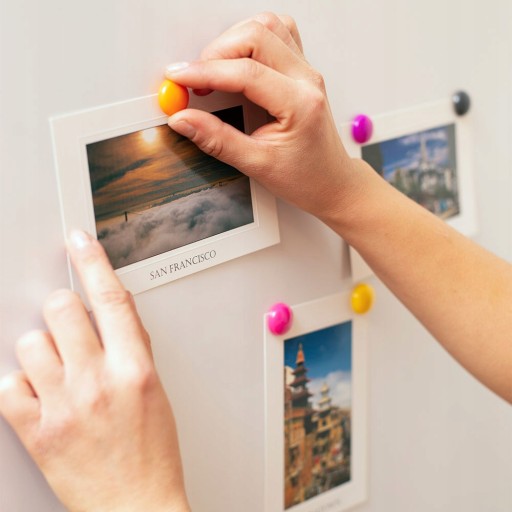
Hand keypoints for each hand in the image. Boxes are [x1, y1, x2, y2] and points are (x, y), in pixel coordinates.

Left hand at [0, 231, 189, 511]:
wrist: (136, 507)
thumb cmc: (152, 452)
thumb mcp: (155, 389)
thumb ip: (134, 345)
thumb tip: (115, 311)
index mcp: (134, 368)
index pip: (112, 298)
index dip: (93, 262)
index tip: (80, 242)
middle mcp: (97, 382)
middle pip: (59, 309)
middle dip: (61, 309)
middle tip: (68, 325)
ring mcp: (62, 406)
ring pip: (29, 343)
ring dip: (41, 348)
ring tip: (56, 370)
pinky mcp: (34, 432)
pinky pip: (8, 385)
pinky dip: (20, 383)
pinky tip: (40, 394)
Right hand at [166, 13, 361, 223]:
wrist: (331, 182)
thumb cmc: (306, 177)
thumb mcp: (257, 165)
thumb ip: (217, 140)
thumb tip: (183, 119)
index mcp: (300, 103)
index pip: (246, 72)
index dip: (205, 72)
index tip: (178, 80)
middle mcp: (307, 79)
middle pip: (256, 35)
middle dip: (216, 52)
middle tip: (194, 80)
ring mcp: (306, 70)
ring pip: (267, 26)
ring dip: (233, 41)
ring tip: (214, 70)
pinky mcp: (301, 70)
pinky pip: (277, 34)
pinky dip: (251, 39)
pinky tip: (237, 61)